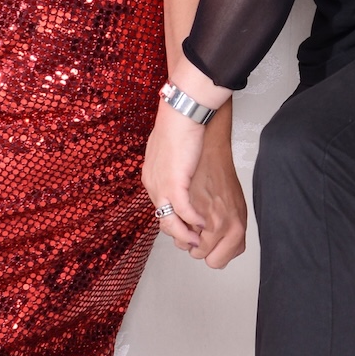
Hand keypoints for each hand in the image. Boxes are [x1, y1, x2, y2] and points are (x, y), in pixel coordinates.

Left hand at [142, 101, 245, 268]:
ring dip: (185, 234)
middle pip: (162, 219)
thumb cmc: (177, 125)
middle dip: (179, 233)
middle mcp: (152, 186)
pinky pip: (184, 211)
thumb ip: (171, 162)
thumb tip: (178, 166)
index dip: (173, 220)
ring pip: (170, 221)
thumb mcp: (169, 148)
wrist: (179, 114)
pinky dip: (194, 220)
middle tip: (193, 241)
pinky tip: (204, 223)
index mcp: (150, 177)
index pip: (160, 208)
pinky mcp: (174, 184)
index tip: (186, 226)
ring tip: (199, 241)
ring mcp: (161, 186)